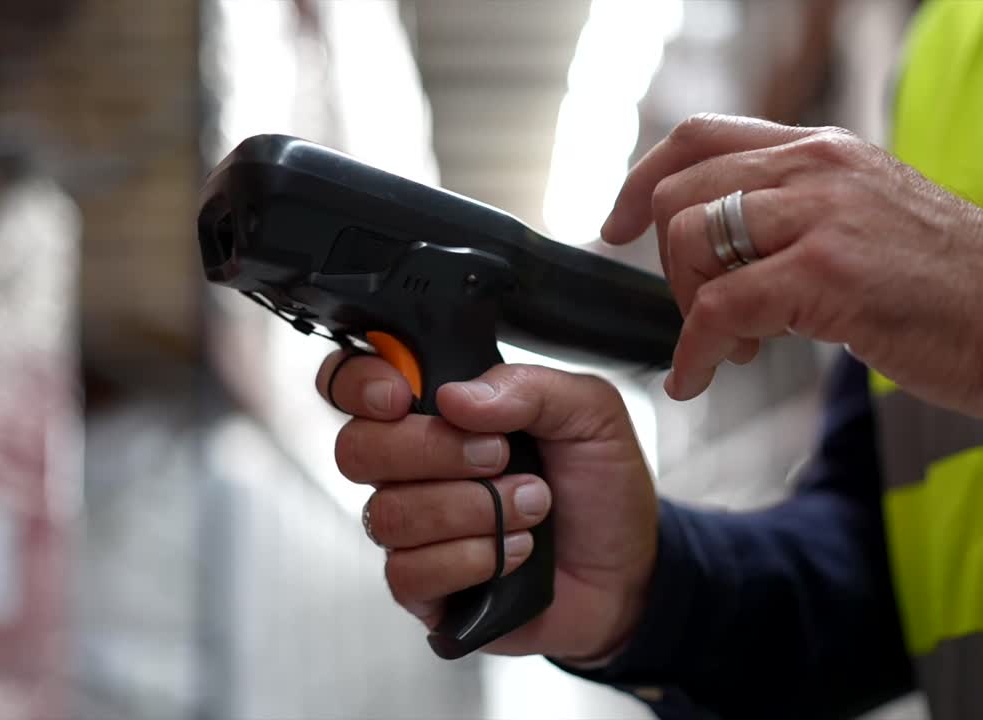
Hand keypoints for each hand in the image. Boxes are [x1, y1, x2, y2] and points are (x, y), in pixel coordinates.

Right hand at [315, 354, 657, 659]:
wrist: (629, 571)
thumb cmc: (601, 487)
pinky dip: (472, 559)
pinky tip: (516, 554)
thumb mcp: (590, 414)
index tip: (403, 396)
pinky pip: (407, 573)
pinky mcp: (424, 590)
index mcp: (441, 412)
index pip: (353, 383)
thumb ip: (528, 387)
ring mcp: (414, 531)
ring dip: (471, 510)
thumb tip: (456, 396)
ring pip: (388, 515)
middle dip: (431, 450)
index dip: (359, 383)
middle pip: (355, 449)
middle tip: (501, 455)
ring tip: (532, 507)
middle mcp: (413, 468)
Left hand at [601, 114, 982, 416]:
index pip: (698, 138)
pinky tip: (699, 380)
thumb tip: (730, 247)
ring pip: (691, 242)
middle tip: (702, 314)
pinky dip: (694, 352)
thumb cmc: (954, 285)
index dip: (641, 181)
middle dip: (669, 268)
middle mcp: (815, 166)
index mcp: (821, 149)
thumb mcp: (868, 220)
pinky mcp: (828, 273)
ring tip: (730, 349)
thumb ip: (800, 215)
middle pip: (680, 194)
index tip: (616, 228)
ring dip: (686, 308)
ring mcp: (822, 214)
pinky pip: (720, 309)